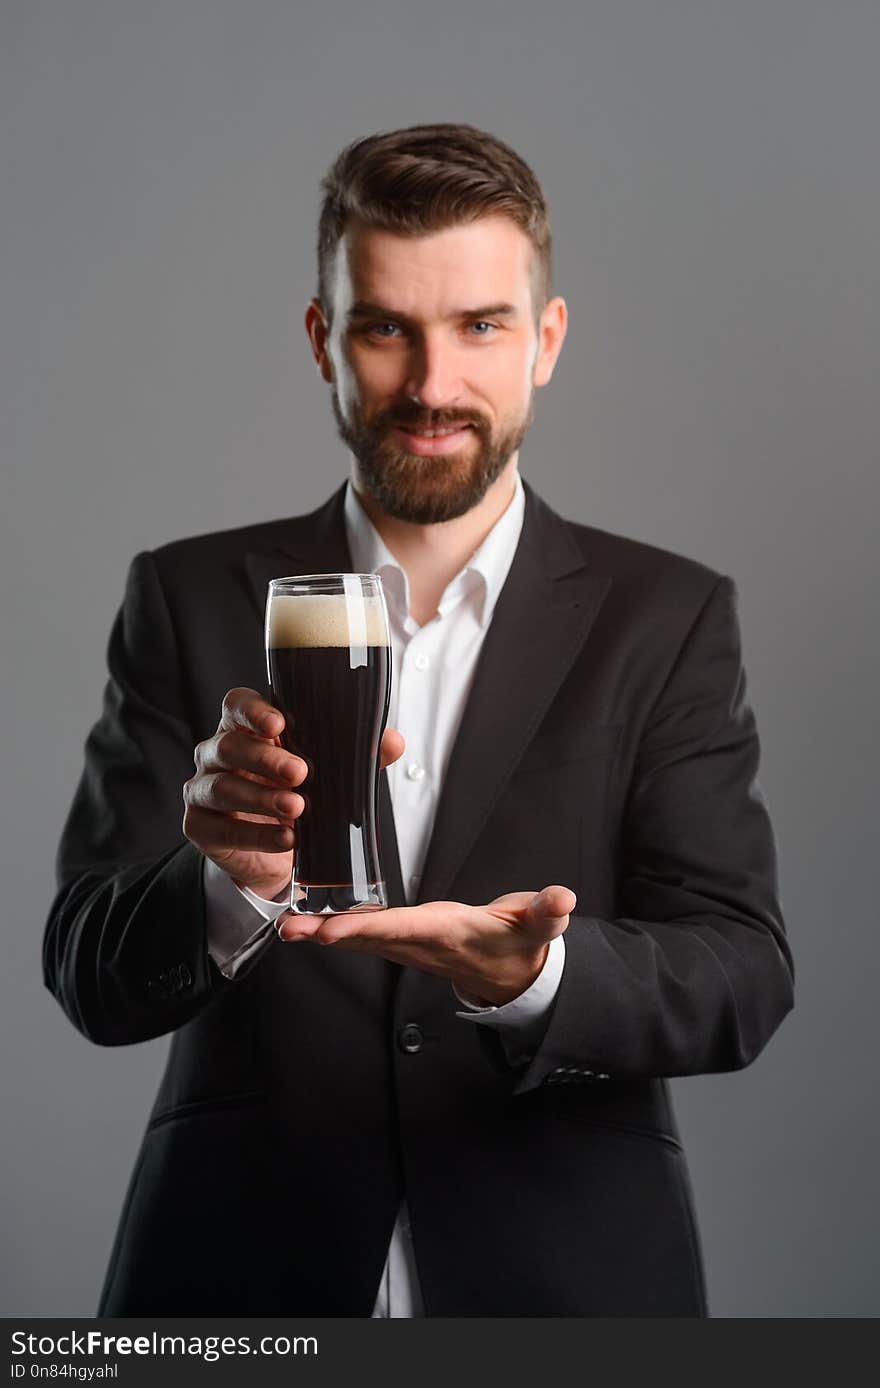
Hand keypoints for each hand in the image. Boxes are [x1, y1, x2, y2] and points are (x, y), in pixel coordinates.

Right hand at [183, 686, 404, 898]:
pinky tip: (286, 839)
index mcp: (245, 728)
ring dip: (261, 798)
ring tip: (297, 809)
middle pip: (229, 745)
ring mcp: (202, 789)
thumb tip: (392, 741)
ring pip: (223, 787)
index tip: (278, 725)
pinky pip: (222, 830)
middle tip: (301, 772)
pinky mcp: (200, 826)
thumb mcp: (329, 771)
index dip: (253, 711)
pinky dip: (255, 836)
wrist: (277, 849)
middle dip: (265, 759)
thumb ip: (357, 753)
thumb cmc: (298, 792)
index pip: (237, 705)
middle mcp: (217, 753)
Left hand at [277, 884, 576, 1004]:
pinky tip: (306, 922)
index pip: (404, 929)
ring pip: (360, 939)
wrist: (513, 975)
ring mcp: (408, 946)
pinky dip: (333, 928)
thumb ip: (549, 911)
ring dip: (321, 933)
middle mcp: (421, 943)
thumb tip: (562, 899)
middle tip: (291, 928)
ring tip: (286, 925)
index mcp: (450, 934)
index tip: (334, 929)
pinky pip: (362, 935)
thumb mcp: (541, 926)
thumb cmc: (520, 941)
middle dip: (329, 934)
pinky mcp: (401, 941)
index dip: (368, 928)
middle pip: (369, 938)